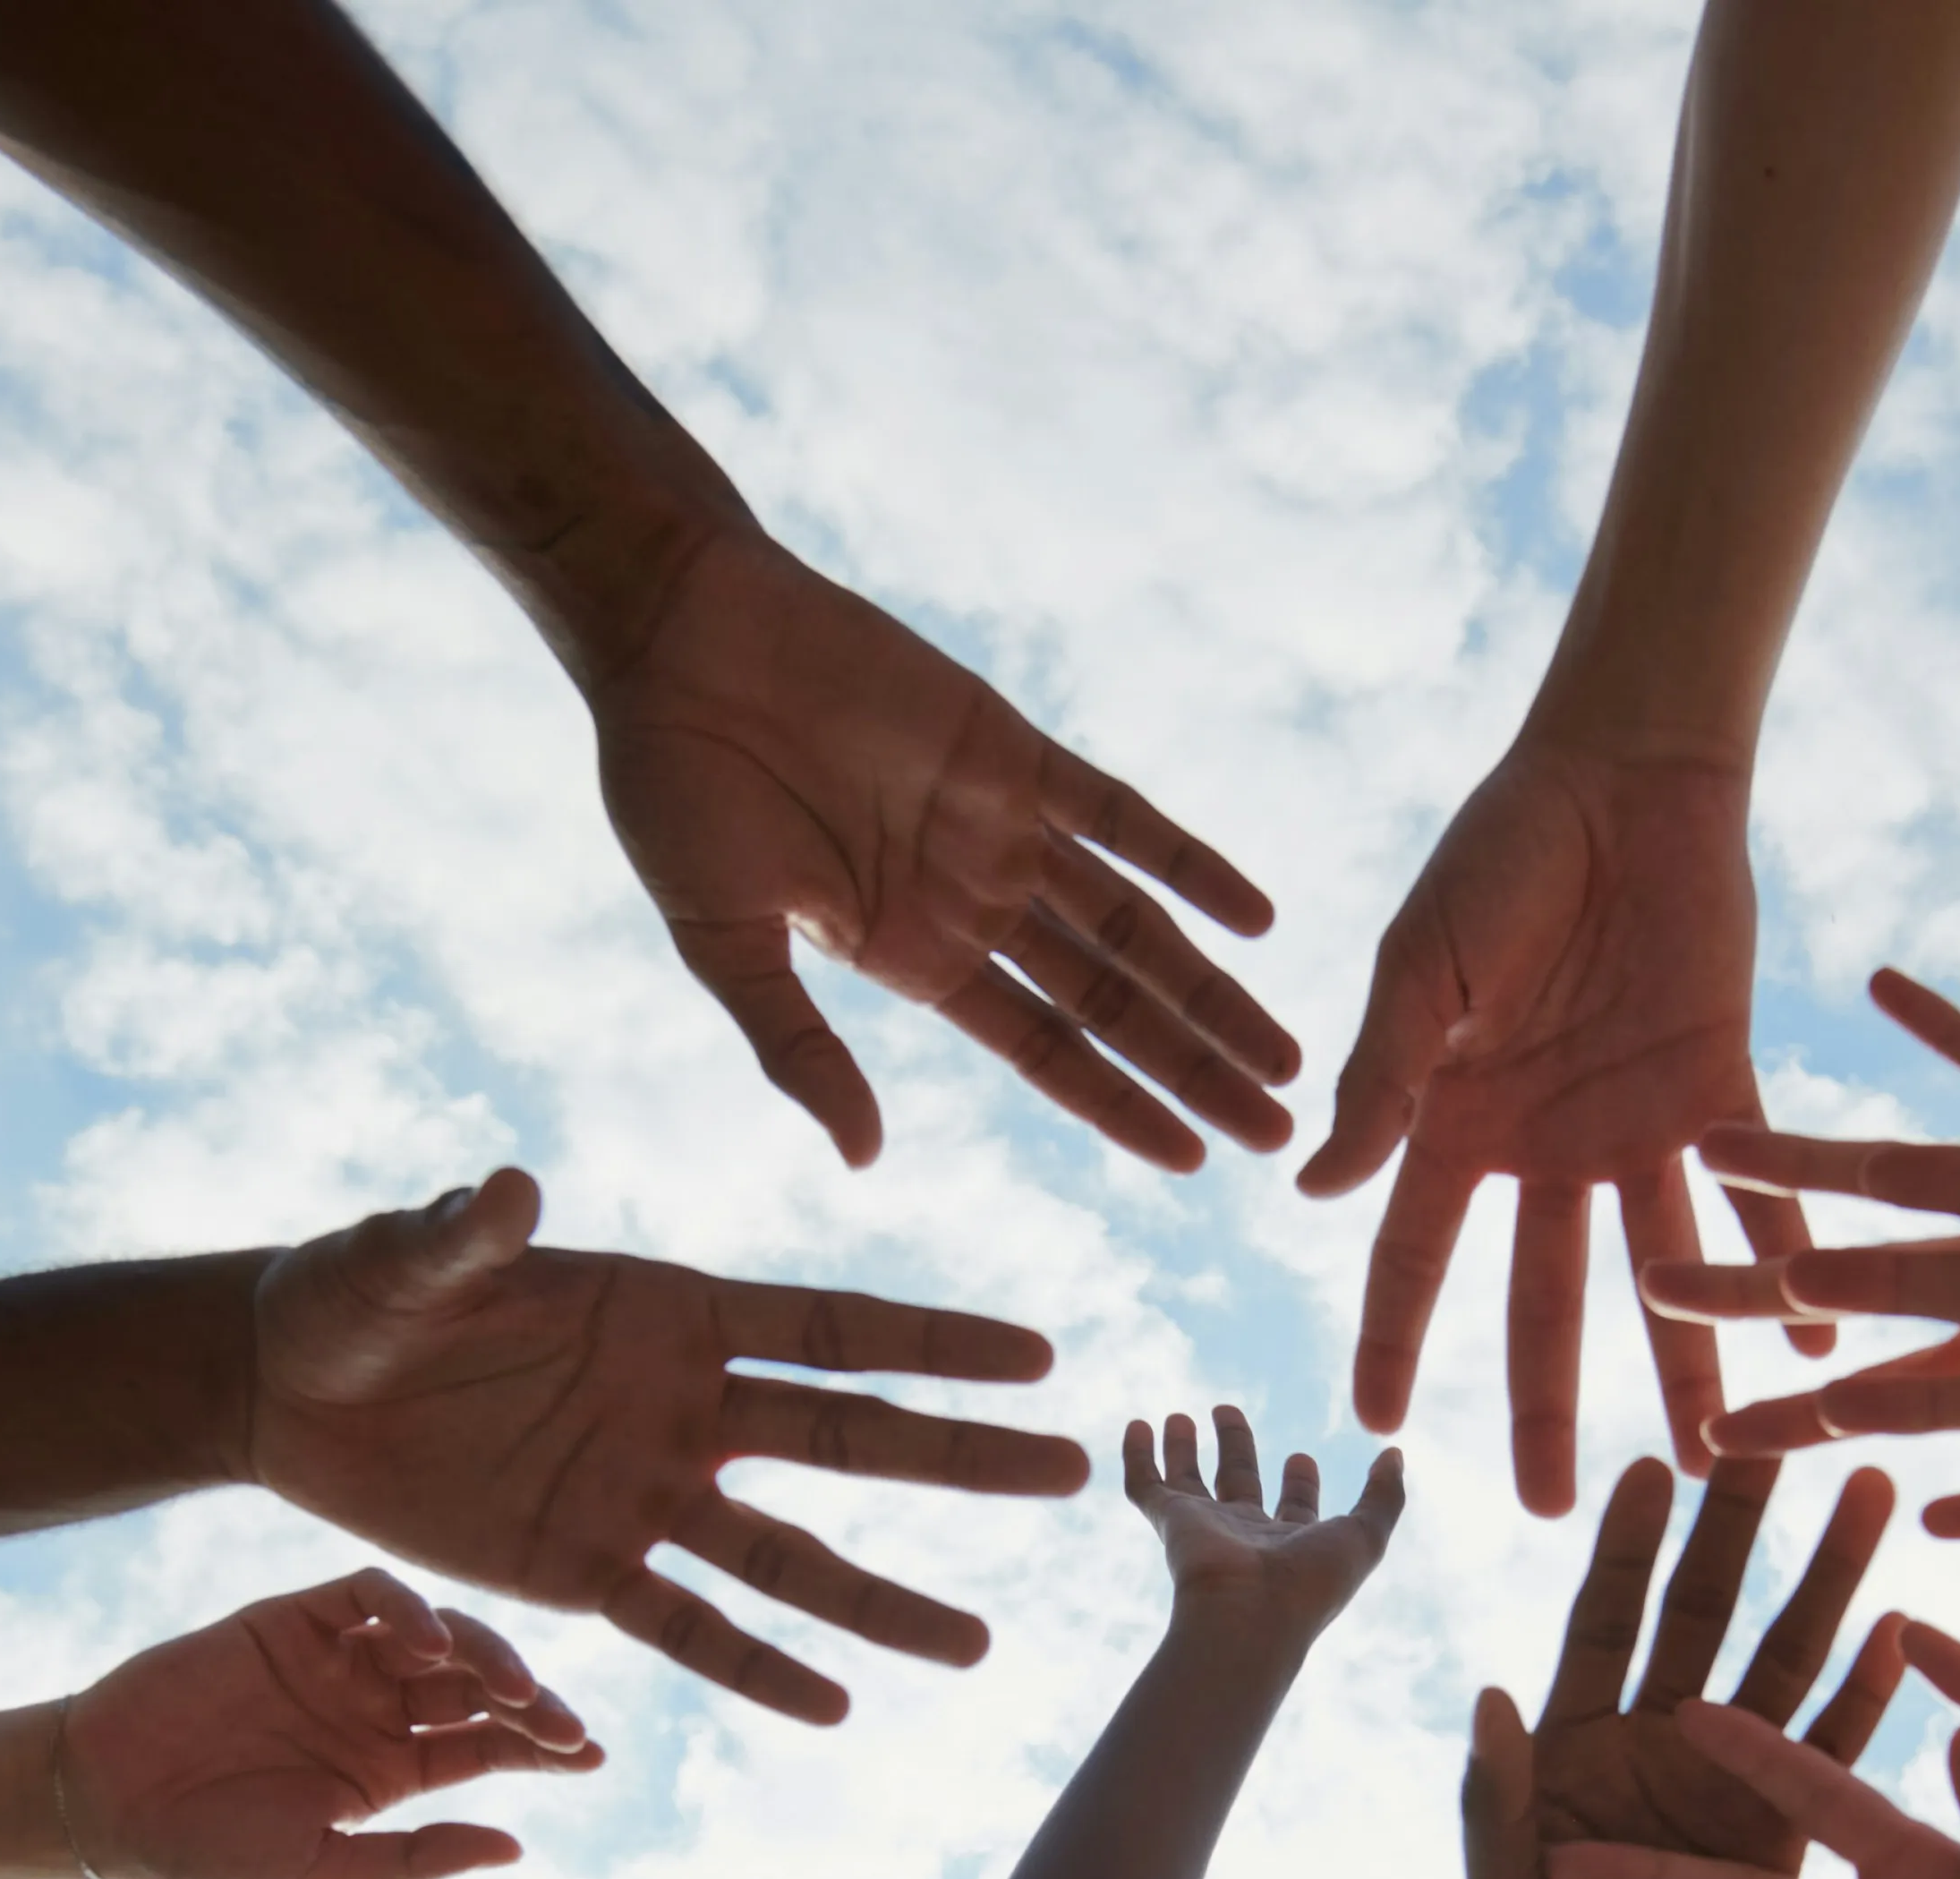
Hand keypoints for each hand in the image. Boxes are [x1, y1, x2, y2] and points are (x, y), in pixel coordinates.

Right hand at [53, 1570, 596, 1878]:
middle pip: (477, 1686)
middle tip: (563, 1725)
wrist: (107, 1806)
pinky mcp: (292, 1619)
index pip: (488, 1744)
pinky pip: (367, 1595)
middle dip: (529, 1700)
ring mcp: (337, 1659)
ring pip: (437, 1634)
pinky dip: (406, 1609)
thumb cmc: (207, 1852)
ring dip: (484, 1654)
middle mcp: (375, 1706)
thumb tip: (517, 1849)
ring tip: (515, 1690)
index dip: (543, 1744)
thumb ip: (417, 1856)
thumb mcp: (324, 1868)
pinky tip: (428, 1644)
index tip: (592, 1755)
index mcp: (393, 1768)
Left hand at [249, 1169, 1094, 1722]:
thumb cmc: (352, 1293)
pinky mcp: (581, 1570)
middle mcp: (680, 1407)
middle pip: (846, 1440)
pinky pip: (684, 1627)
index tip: (1036, 1359)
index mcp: (667, 1311)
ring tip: (977, 1646)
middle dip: (958, 1458)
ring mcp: (640, 1494)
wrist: (283, 1387)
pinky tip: (831, 1707)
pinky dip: (752, 1668)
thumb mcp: (406, 1260)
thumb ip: (465, 1238)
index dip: (931, 1344)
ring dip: (879, 1602)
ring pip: (787, 1558)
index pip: (827, 1329)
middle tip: (1072, 1474)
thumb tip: (508, 1191)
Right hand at [587, 523, 1296, 1172]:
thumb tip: (865, 1160)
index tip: (1195, 1160)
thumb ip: (799, 1049)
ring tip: (1285, 1054)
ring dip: (1212, 990)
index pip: (1046, 1054)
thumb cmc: (674, 791)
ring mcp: (1000, 827)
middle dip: (1195, 1069)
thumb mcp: (724, 944)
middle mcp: (971, 904)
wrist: (679, 636)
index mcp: (911, 960)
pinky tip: (1259, 917)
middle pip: (1112, 1005)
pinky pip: (1123, 818)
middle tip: (1280, 1130)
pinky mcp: (1013, 749)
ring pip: (1134, 927)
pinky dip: (1191, 865)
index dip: (1122, 1107)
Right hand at [1122, 1403, 1405, 1659]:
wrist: (1250, 1617)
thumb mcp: (1365, 1536)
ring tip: (1180, 1416)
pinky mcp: (1171, 1523)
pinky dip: (1138, 1456)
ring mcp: (1205, 1529)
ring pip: (1187, 1481)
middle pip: (1238, 1482)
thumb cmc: (1311, 1585)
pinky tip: (1137, 1425)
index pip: (1294, 1507)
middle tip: (1227, 1411)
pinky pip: (1145, 1485)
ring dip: (1183, 1448)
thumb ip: (1383, 1496)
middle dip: (1236, 1447)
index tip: (1301, 1458)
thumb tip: (1394, 1455)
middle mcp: (1246, 1535)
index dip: (1300, 1482)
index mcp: (1292, 1542)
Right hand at [1297, 740, 1808, 1516]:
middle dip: (1546, 1404)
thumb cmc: (1498, 855)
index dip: (1392, 1340)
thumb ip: (1380, 1080)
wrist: (1620, 776)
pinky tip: (1812, 1336)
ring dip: (1685, 1363)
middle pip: (1542, 1300)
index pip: (1412, 1257)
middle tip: (1552, 1509)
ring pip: (1661, 1272)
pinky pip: (1758, 1190)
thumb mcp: (1419, 967)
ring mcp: (1636, 1126)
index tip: (1372, 1428)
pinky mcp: (1723, 1086)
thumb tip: (1311, 1189)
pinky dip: (1786, 1256)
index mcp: (1455, 1122)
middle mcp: (1545, 1148)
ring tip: (1711, 1461)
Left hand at [1457, 1455, 1908, 1878]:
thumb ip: (1495, 1812)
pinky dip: (1864, 1699)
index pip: (1600, 1624)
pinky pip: (1832, 1760)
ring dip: (1822, 1587)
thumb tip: (1490, 1698)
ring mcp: (1722, 1792)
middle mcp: (1651, 1752)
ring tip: (1864, 1504)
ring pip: (1779, 1669)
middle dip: (1738, 1532)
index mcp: (1571, 1754)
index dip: (1624, 1548)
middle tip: (1775, 1446)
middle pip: (1701, 1619)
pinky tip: (1898, 1633)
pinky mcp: (1782, 1847)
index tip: (1654, 1463)